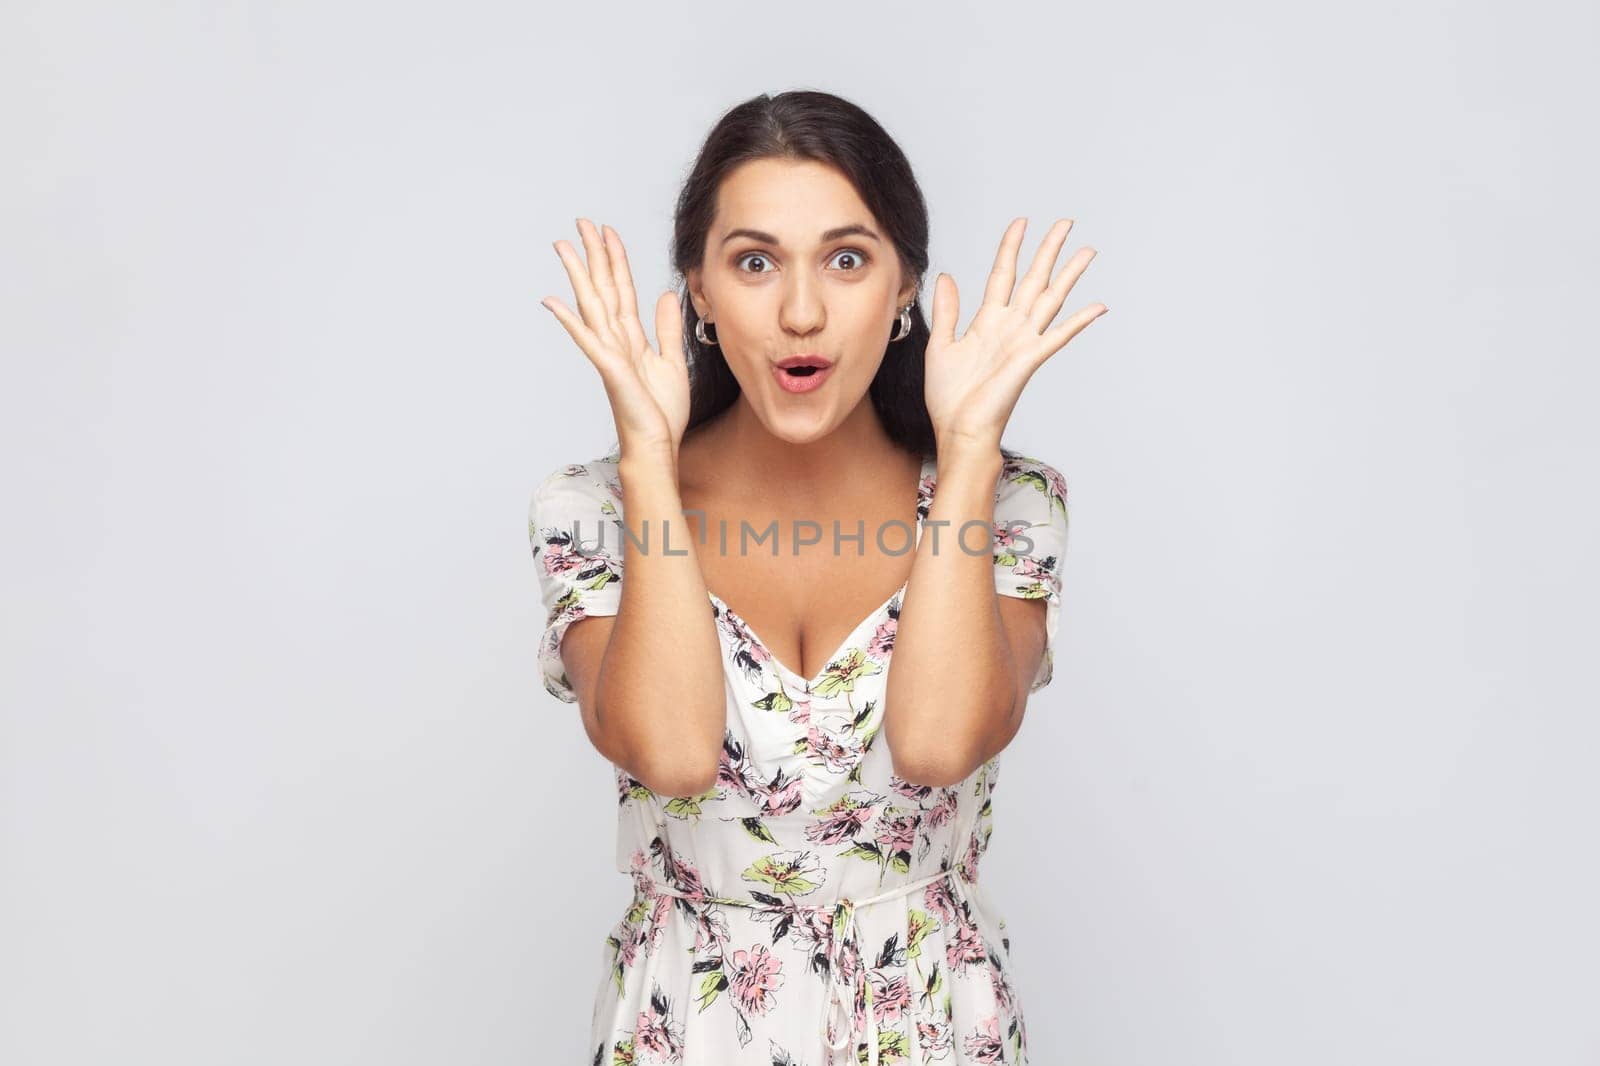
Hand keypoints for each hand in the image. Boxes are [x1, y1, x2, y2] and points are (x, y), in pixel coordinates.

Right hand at [541, 219, 689, 458]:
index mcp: (631, 338)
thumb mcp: (672, 362)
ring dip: (577, 275)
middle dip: (593, 254)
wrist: (657, 445)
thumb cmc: (661, 412)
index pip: (622, 290)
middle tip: (581, 223)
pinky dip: (571, 320)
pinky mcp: (609, 370)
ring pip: (591, 305)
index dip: (616, 260)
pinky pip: (588, 340)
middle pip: (603, 289)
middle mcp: (616, 341)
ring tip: (562, 246)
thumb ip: (667, 329)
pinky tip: (552, 301)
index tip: (609, 232)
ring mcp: (609, 354)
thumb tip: (665, 295)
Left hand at [924, 217, 1106, 451]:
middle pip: (1034, 279)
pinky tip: (1099, 306)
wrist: (958, 429)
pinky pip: (1058, 336)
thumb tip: (946, 276)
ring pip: (1051, 299)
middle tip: (1066, 223)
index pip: (1002, 274)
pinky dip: (1079, 321)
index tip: (1021, 222)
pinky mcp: (1030, 359)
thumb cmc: (949, 397)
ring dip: (1070, 275)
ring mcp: (1023, 341)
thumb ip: (948, 311)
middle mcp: (1010, 326)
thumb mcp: (940, 345)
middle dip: (1049, 250)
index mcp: (987, 321)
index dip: (1011, 248)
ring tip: (1087, 251)